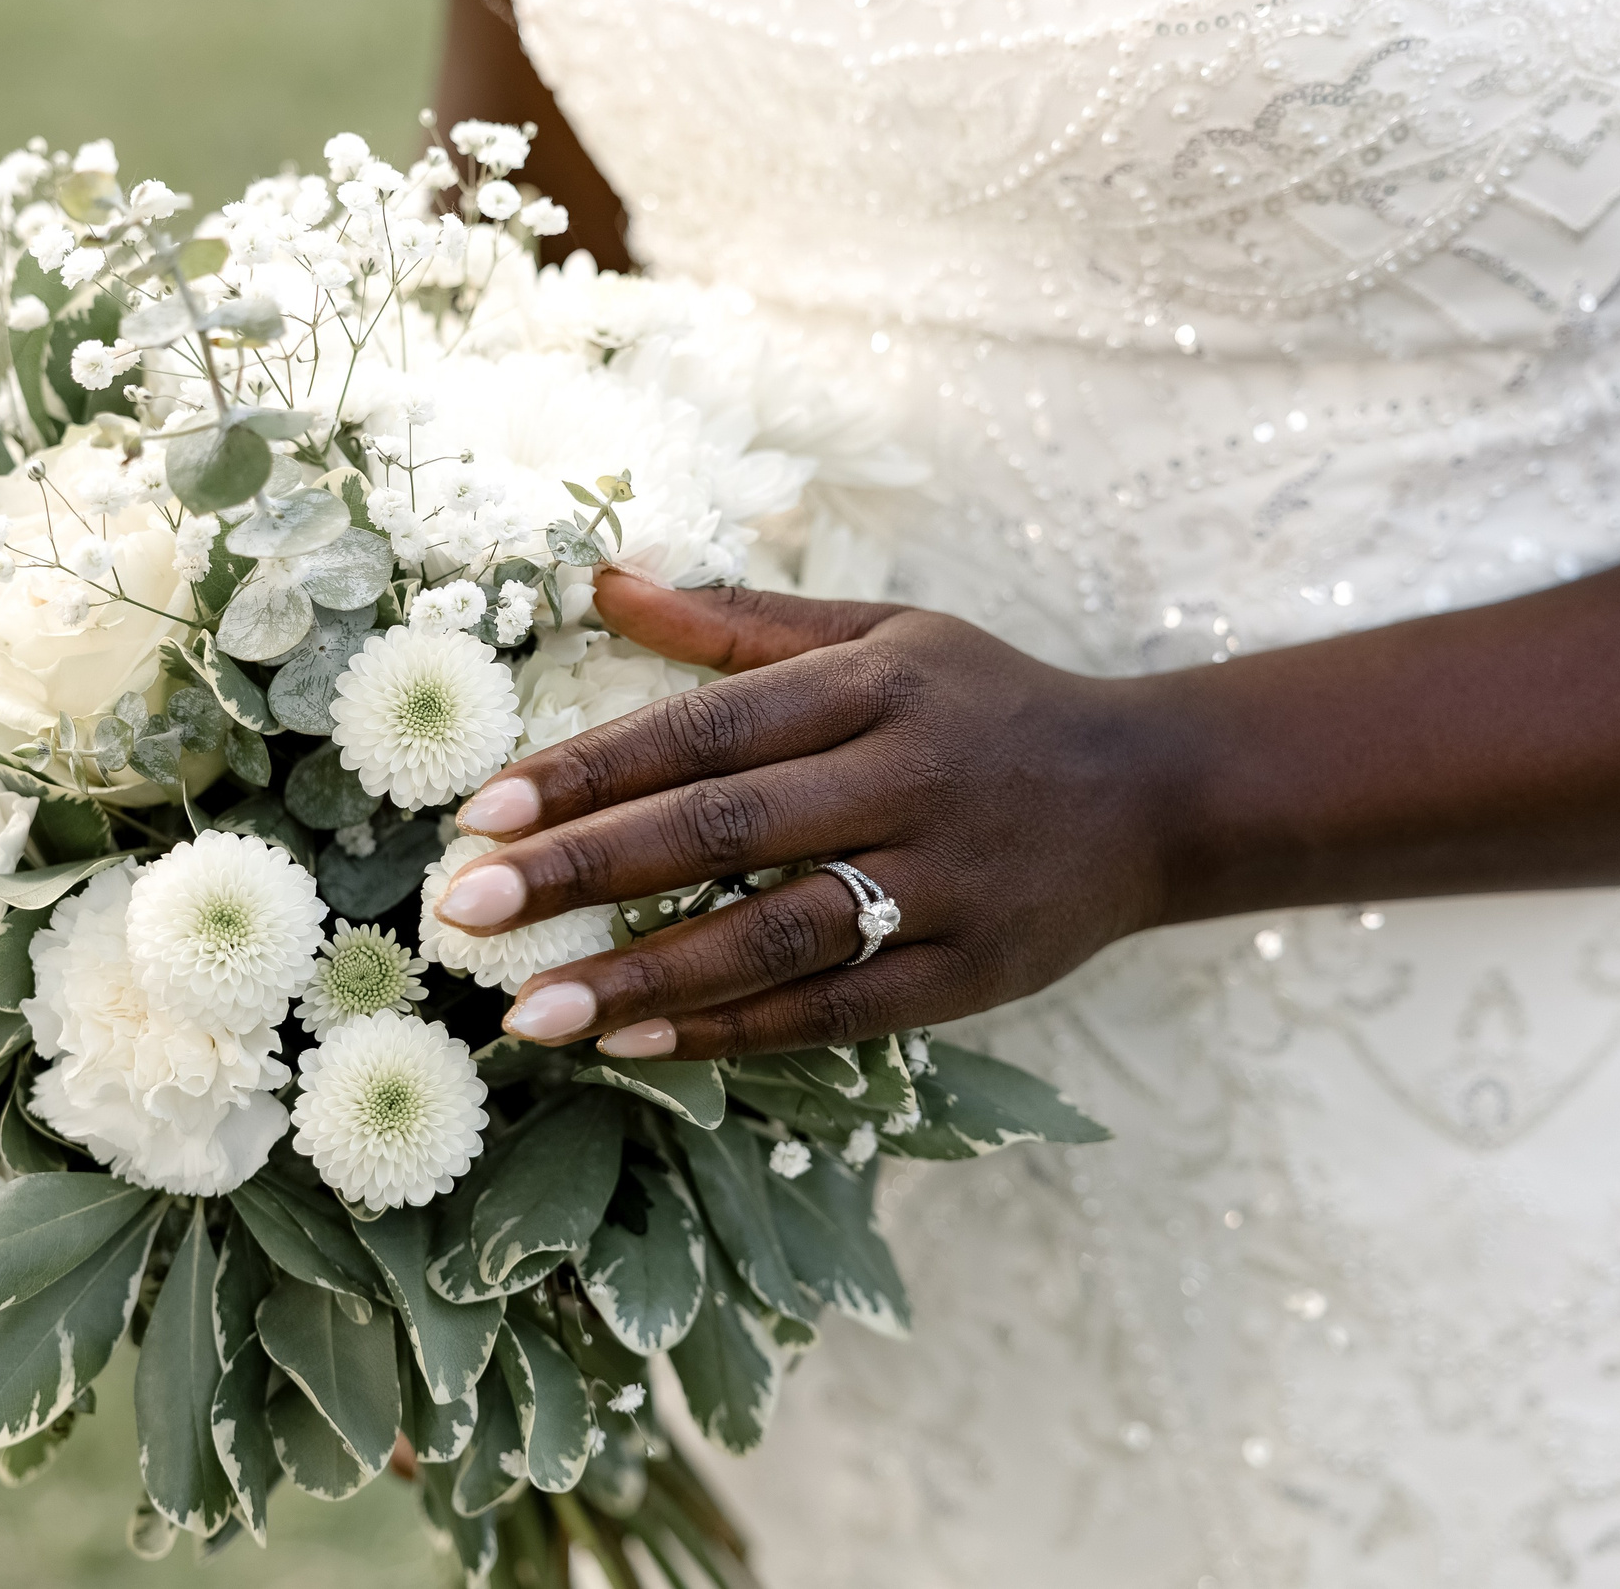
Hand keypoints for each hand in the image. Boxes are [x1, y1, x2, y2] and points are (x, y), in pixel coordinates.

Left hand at [430, 571, 1174, 1059]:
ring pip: (775, 936)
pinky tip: (637, 1040)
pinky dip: (733, 1029)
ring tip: (529, 1012)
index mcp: (877, 684)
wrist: (1155, 794)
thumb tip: (600, 579)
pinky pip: (836, 1011)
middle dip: (585, 871)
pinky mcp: (972, 975)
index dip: (592, 771)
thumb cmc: (985, 704)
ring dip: (642, 975)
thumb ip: (736, 622)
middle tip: (463, 910)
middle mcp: (910, 778)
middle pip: (725, 828)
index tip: (484, 813)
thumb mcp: (881, 635)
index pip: (708, 727)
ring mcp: (946, 885)